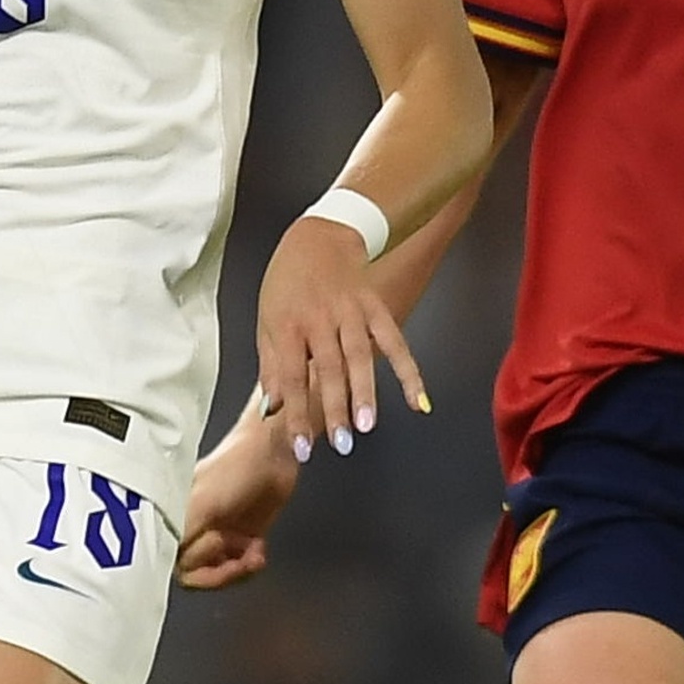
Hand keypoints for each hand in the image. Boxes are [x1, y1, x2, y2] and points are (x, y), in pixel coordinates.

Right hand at [177, 415, 301, 589]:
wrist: (275, 452)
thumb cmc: (236, 466)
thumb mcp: (203, 502)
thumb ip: (181, 533)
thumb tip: (165, 558)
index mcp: (175, 517)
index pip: (169, 559)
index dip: (193, 563)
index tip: (214, 549)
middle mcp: (191, 528)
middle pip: (192, 573)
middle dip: (218, 571)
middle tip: (237, 558)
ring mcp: (216, 533)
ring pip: (214, 573)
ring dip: (236, 570)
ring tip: (253, 556)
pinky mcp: (239, 538)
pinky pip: (237, 567)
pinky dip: (249, 565)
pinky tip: (259, 549)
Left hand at [252, 211, 428, 461]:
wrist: (319, 236)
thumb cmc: (287, 282)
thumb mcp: (266, 320)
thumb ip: (272, 365)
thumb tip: (274, 409)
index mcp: (288, 325)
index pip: (292, 377)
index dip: (296, 414)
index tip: (301, 447)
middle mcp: (320, 319)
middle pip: (329, 369)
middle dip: (335, 409)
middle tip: (341, 443)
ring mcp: (351, 312)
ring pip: (361, 357)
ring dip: (366, 393)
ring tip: (368, 425)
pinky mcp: (376, 308)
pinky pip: (395, 342)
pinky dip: (409, 371)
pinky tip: (417, 400)